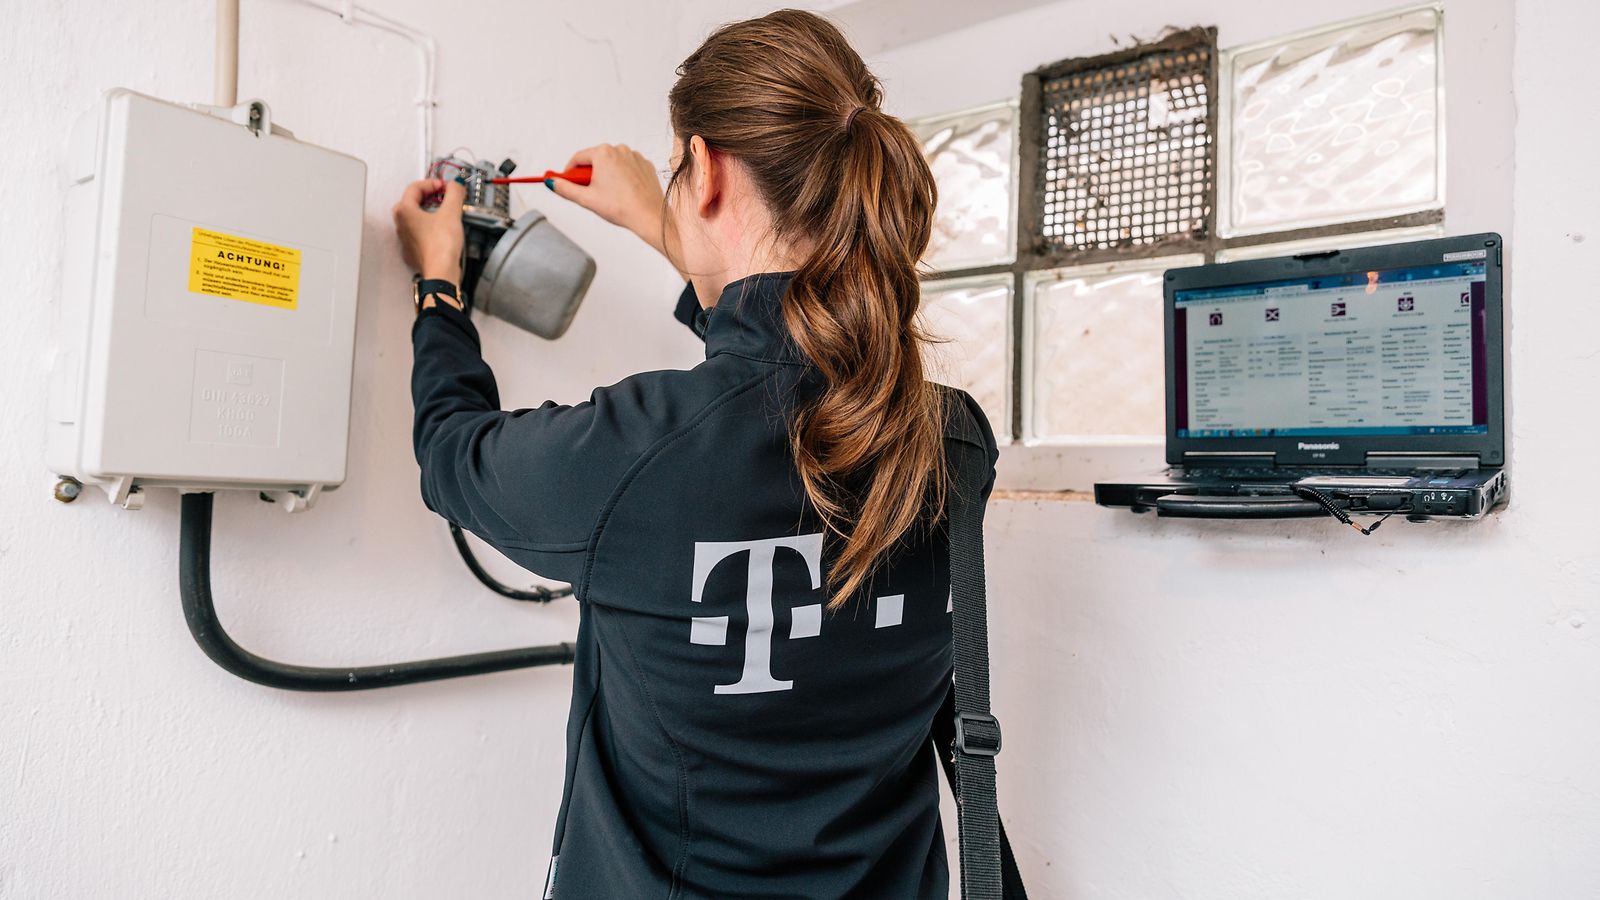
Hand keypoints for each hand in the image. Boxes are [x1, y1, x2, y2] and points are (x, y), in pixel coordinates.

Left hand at [392, 178, 464, 282]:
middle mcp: (401, 224)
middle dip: (429, 196)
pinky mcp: (413, 251)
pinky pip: (419, 233)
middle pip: (412, 202)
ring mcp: (405, 239)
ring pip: (415, 218)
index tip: (445, 186)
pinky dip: (429, 228)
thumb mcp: (452, 212)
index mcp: (404, 211)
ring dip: (429, 212)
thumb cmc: (441, 246)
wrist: (440, 272)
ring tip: (445, 213)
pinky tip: (442, 231)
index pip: (415, 187)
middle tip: (443, 197)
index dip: (432, 183)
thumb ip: (454, 193)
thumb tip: (455, 185)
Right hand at [547, 144, 666, 255]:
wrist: (649, 216)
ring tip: (608, 195)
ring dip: (606, 175)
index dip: (569, 171)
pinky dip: (622, 177)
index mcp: (603, 153)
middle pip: (595, 160)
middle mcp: (620, 149)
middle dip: (589, 174)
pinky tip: (623, 193)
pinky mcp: (645, 165)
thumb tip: (552, 183)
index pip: (578, 158)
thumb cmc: (621, 207)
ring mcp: (634, 156)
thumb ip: (565, 189)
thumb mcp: (586, 199)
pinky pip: (627, 168)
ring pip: (612, 164)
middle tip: (587, 192)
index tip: (566, 181)